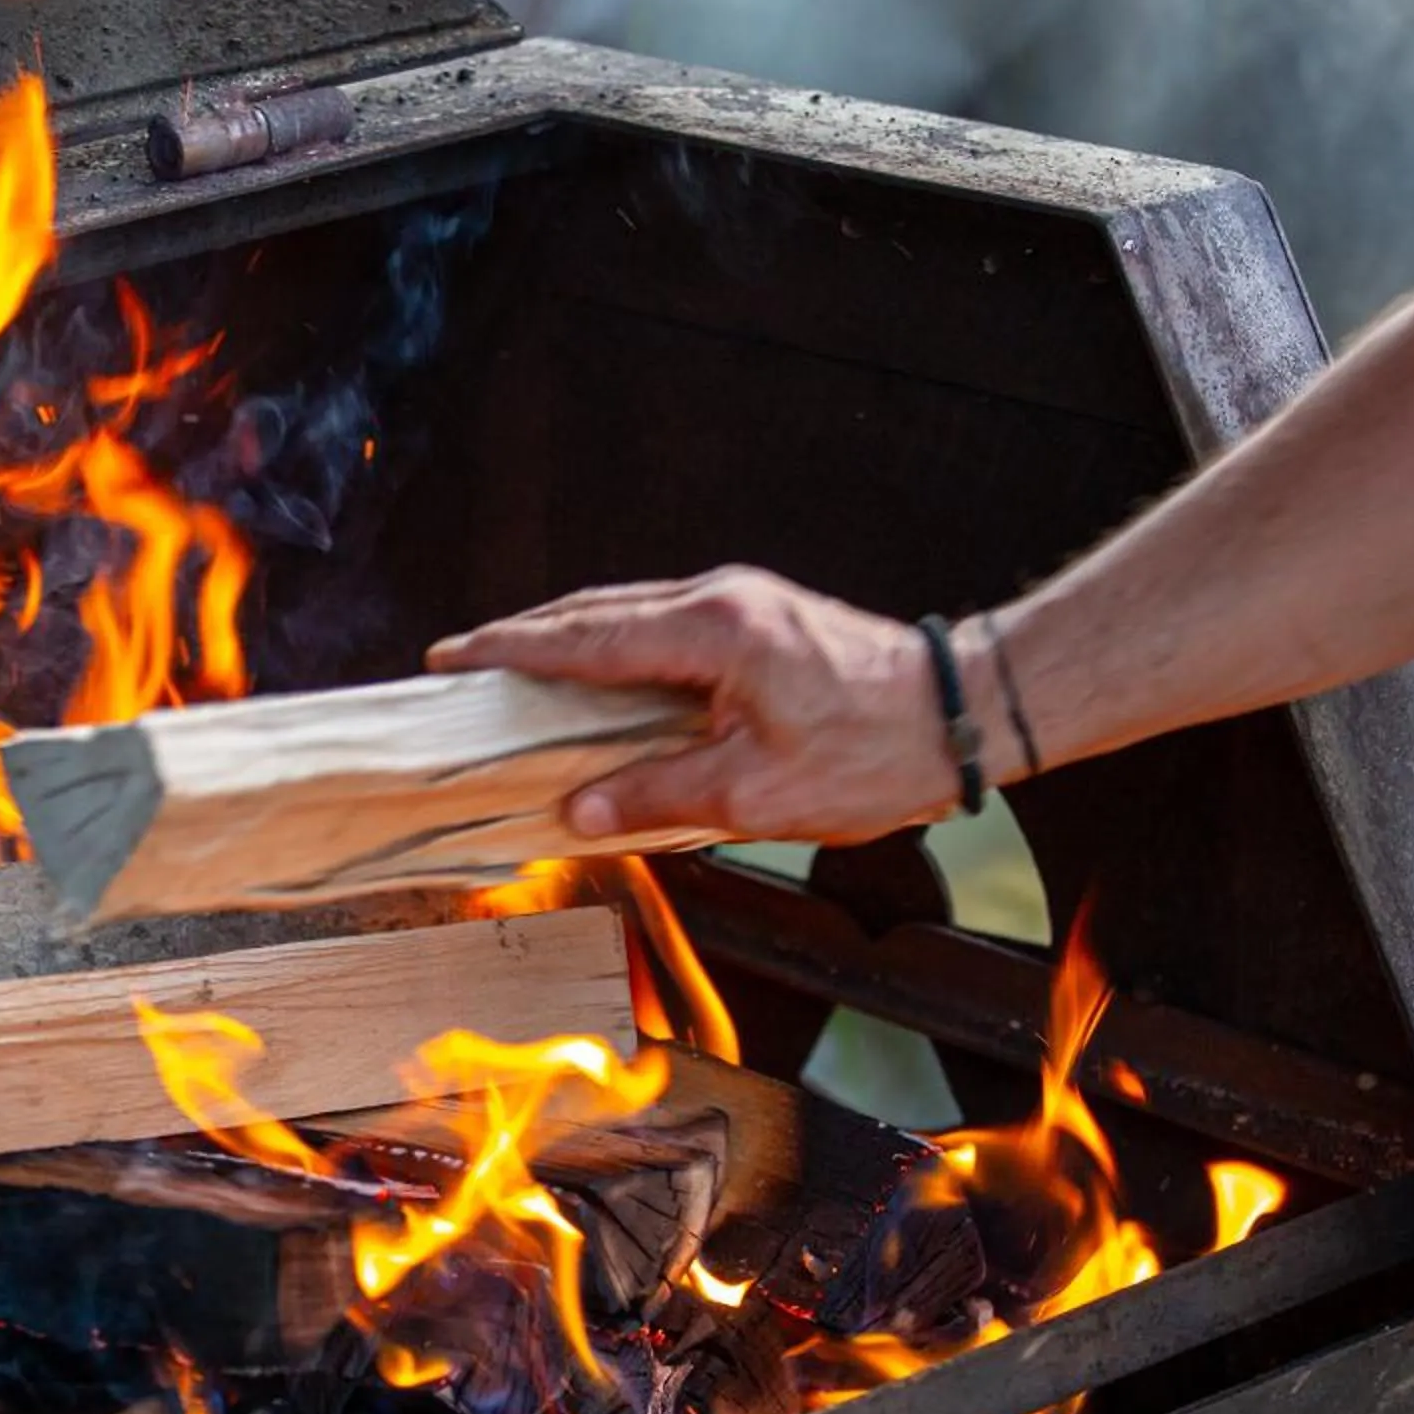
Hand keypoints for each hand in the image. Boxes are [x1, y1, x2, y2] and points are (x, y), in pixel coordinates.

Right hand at [427, 567, 960, 844]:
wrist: (960, 718)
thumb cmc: (872, 753)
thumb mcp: (755, 794)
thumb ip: (656, 796)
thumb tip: (576, 812)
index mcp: (713, 632)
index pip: (587, 637)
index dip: (513, 651)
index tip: (453, 659)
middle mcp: (720, 600)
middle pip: (597, 612)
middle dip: (525, 639)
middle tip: (463, 667)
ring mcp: (741, 603)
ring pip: (628, 614)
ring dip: (568, 642)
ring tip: (513, 675)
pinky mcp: (757, 619)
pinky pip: (661, 627)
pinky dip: (613, 650)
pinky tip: (594, 681)